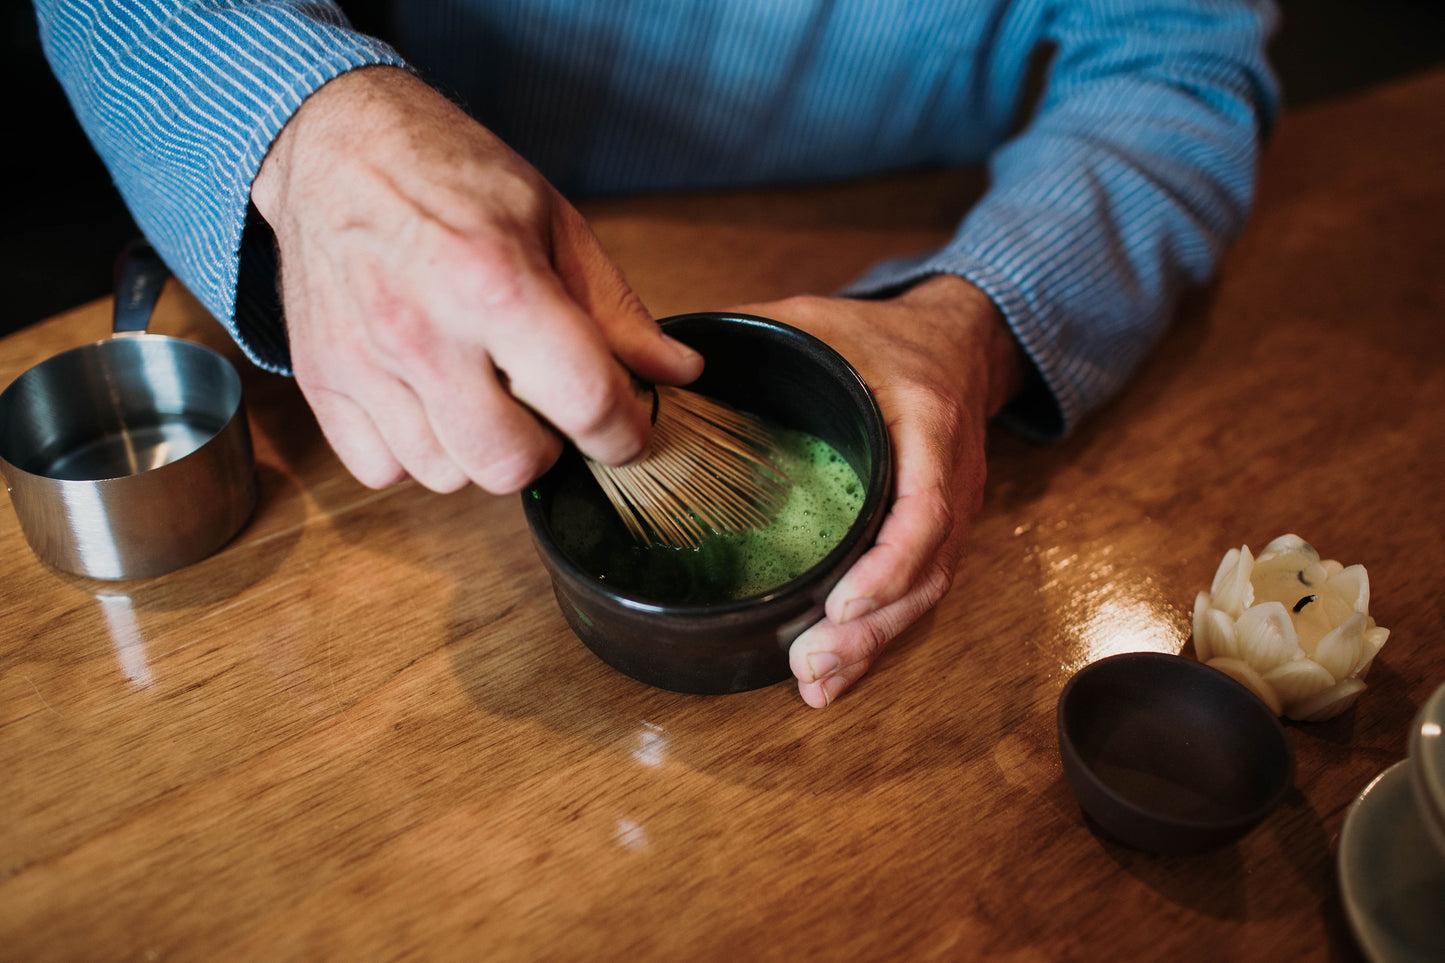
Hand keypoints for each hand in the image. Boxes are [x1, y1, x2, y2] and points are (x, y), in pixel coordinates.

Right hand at [250, 67, 702, 492]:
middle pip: (511, 465)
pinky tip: (427, 399)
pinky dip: (413, 451)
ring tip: (479, 391)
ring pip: (447, 476)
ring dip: (478, 449)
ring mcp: (363, 362)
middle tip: (545, 407)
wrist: (335, 143)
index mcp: (496, 282)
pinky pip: (382, 470)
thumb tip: (678, 373)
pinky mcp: (320, 380)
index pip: (586, 404)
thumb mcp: (554, 223)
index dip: (625, 432)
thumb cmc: (451, 175)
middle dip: (547, 448)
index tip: (628, 429)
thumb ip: (615, 311)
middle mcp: (423, 332)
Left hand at [733, 277, 1025, 706]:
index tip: (842, 603)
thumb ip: (756, 334)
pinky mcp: (936, 537)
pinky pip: (914, 594)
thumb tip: (665, 359)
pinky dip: (875, 637)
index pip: (925, 508)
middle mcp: (950, 480)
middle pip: (925, 572)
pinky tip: (832, 673)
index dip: (888, 564)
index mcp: (928, 424)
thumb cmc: (884, 338)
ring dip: (871, 646)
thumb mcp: (821, 322)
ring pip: (923, 595)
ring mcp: (951, 514)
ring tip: (815, 681)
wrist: (959, 343)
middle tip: (811, 664)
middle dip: (870, 629)